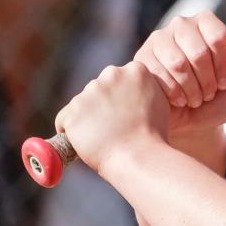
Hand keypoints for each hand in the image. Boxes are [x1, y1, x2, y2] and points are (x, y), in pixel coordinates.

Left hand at [55, 61, 169, 171]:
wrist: (138, 156)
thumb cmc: (153, 136)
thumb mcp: (161, 102)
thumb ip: (144, 90)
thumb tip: (133, 91)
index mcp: (136, 70)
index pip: (119, 80)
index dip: (121, 99)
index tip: (127, 114)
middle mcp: (112, 74)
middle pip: (99, 89)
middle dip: (102, 105)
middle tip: (114, 127)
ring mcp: (90, 91)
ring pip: (82, 104)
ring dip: (87, 118)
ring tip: (102, 137)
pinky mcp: (72, 109)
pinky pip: (64, 120)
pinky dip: (70, 131)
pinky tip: (84, 141)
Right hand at [133, 12, 225, 136]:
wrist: (193, 121)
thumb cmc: (221, 96)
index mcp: (207, 22)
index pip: (218, 38)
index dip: (224, 66)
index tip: (224, 82)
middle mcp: (181, 24)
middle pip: (198, 52)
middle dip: (208, 81)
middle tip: (209, 93)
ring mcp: (158, 40)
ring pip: (178, 64)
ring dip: (192, 89)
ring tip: (195, 97)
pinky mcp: (142, 59)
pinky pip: (160, 75)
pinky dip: (175, 94)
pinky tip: (179, 100)